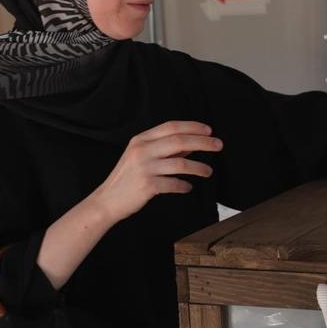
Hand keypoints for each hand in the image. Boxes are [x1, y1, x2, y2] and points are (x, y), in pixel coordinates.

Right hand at [90, 121, 222, 223]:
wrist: (108, 200)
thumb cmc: (127, 178)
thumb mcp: (142, 156)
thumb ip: (165, 149)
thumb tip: (192, 143)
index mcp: (141, 140)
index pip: (171, 127)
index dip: (193, 127)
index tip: (209, 130)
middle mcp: (142, 151)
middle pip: (179, 141)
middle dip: (203, 142)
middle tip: (218, 145)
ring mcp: (144, 168)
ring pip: (181, 164)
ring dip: (199, 167)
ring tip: (208, 171)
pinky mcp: (147, 186)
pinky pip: (174, 184)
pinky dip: (184, 186)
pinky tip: (188, 188)